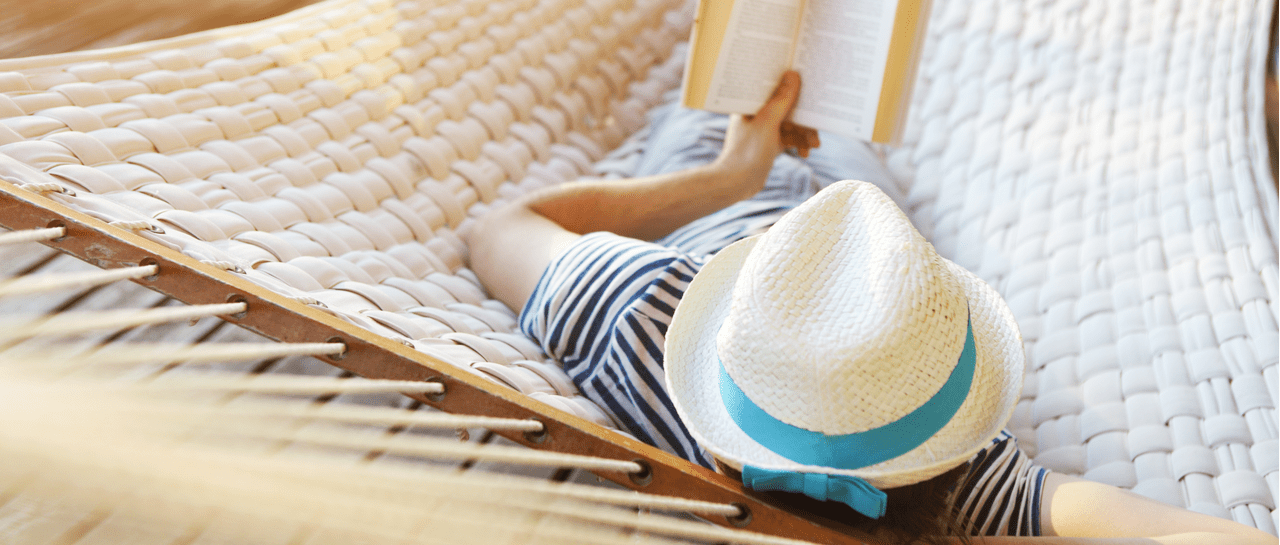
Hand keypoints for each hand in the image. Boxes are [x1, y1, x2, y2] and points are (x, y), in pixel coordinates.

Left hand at [714, 71, 819, 195]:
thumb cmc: (747, 151)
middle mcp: (756, 113)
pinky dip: (798, 143)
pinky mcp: (769, 144)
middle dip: (804, 119)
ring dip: (804, 134)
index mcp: (751, 103)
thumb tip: (793, 74)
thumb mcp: (768, 122)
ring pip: (791, 125)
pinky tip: (805, 153)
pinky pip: (789, 138)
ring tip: (814, 145)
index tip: (810, 89)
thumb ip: (782, 99)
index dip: (793, 87)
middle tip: (817, 127)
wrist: (736, 184)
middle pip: (787, 108)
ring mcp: (763, 129)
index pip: (775, 88)